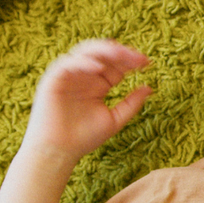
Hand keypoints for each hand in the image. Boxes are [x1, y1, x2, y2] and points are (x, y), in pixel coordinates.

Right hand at [20, 39, 152, 162]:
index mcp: (98, 84)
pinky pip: (69, 63)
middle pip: (104, 54)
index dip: (131, 61)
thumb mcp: (114, 119)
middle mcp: (84, 76)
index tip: (146, 63)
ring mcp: (69, 76)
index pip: (116, 65)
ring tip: (121, 54)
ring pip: (86, 52)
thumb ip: (131, 104)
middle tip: (137, 57)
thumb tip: (150, 88)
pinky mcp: (54, 79)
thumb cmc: (83, 138)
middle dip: (121, 53)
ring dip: (104, 50)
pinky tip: (100, 68)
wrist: (59, 152)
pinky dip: (84, 62)